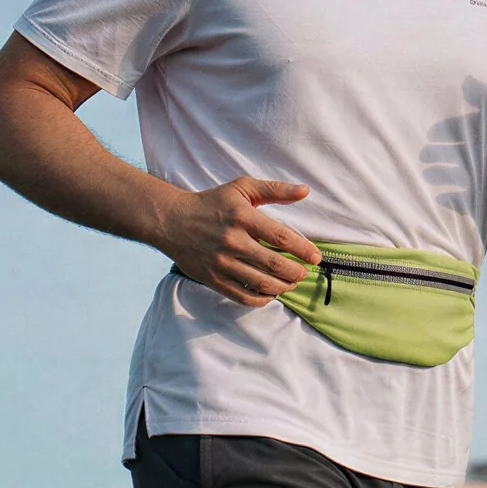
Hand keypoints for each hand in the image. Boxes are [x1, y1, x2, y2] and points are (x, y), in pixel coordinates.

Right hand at [156, 176, 321, 308]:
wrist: (171, 221)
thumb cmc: (212, 203)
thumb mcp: (242, 187)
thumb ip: (275, 189)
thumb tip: (305, 191)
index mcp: (242, 217)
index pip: (281, 236)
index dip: (303, 249)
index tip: (315, 257)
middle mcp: (232, 241)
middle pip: (274, 264)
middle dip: (296, 272)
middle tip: (304, 272)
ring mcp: (221, 262)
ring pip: (260, 283)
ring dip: (282, 287)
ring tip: (291, 283)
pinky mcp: (212, 279)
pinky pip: (241, 296)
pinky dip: (260, 299)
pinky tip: (271, 294)